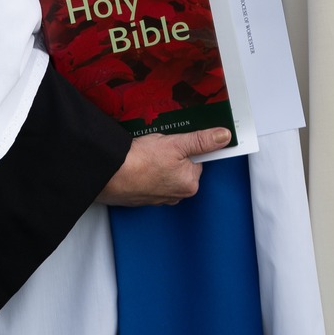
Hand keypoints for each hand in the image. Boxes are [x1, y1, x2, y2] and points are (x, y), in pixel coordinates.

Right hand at [97, 128, 232, 206]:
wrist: (110, 174)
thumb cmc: (141, 162)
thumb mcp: (177, 144)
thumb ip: (202, 141)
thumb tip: (223, 137)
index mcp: (190, 184)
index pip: (197, 160)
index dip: (187, 147)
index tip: (177, 141)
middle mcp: (177, 195)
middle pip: (181, 165)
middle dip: (172, 153)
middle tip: (159, 146)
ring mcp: (158, 197)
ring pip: (165, 172)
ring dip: (158, 161)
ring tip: (146, 153)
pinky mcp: (142, 196)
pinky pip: (150, 179)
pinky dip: (146, 171)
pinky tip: (138, 162)